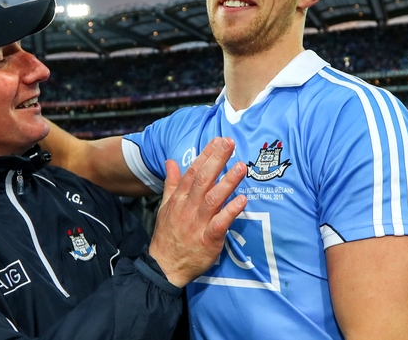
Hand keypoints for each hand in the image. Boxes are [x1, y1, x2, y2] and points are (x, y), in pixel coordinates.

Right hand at [148, 137, 246, 287]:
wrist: (164, 266)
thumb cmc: (168, 235)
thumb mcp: (165, 206)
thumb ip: (171, 183)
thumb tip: (171, 161)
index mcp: (178, 199)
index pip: (192, 172)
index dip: (205, 155)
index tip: (218, 141)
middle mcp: (187, 208)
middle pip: (202, 180)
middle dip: (217, 160)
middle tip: (229, 143)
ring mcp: (197, 223)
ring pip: (212, 198)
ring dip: (227, 182)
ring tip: (241, 167)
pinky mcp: (208, 239)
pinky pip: (220, 223)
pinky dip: (231, 211)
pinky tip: (242, 200)